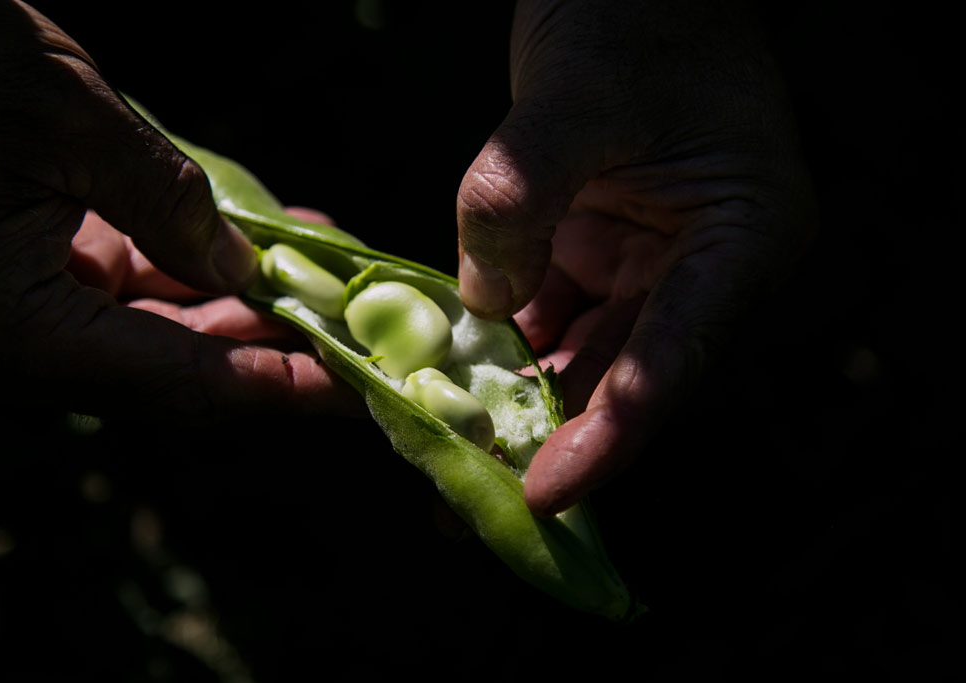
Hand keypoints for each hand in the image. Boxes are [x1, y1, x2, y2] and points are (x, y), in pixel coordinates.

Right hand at [0, 1, 356, 416]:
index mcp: (17, 330)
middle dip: (277, 347)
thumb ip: (162, 200)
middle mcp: (19, 344)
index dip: (282, 386)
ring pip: (160, 332)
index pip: (185, 383)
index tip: (359, 386)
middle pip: (182, 369)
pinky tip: (257, 245)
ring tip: (326, 279)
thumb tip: (240, 270)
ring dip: (246, 307)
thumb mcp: (59, 116)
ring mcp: (23, 312)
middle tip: (365, 332)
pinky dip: (196, 270)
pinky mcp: (27, 274)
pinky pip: (130, 290)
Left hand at [457, 0, 815, 514]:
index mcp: (739, 242)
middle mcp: (699, 270)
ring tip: (448, 451)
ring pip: (576, 356)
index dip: (609, 437)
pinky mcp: (594, 252)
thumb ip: (520, 196)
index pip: (673, 361)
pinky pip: (542, 315)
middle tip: (474, 497)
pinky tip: (444, 375)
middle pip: (621, 379)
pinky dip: (494, 345)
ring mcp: (644, 265)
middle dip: (546, 438)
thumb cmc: (636, 17)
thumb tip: (478, 303)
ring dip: (511, 400)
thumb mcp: (577, 95)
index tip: (545, 491)